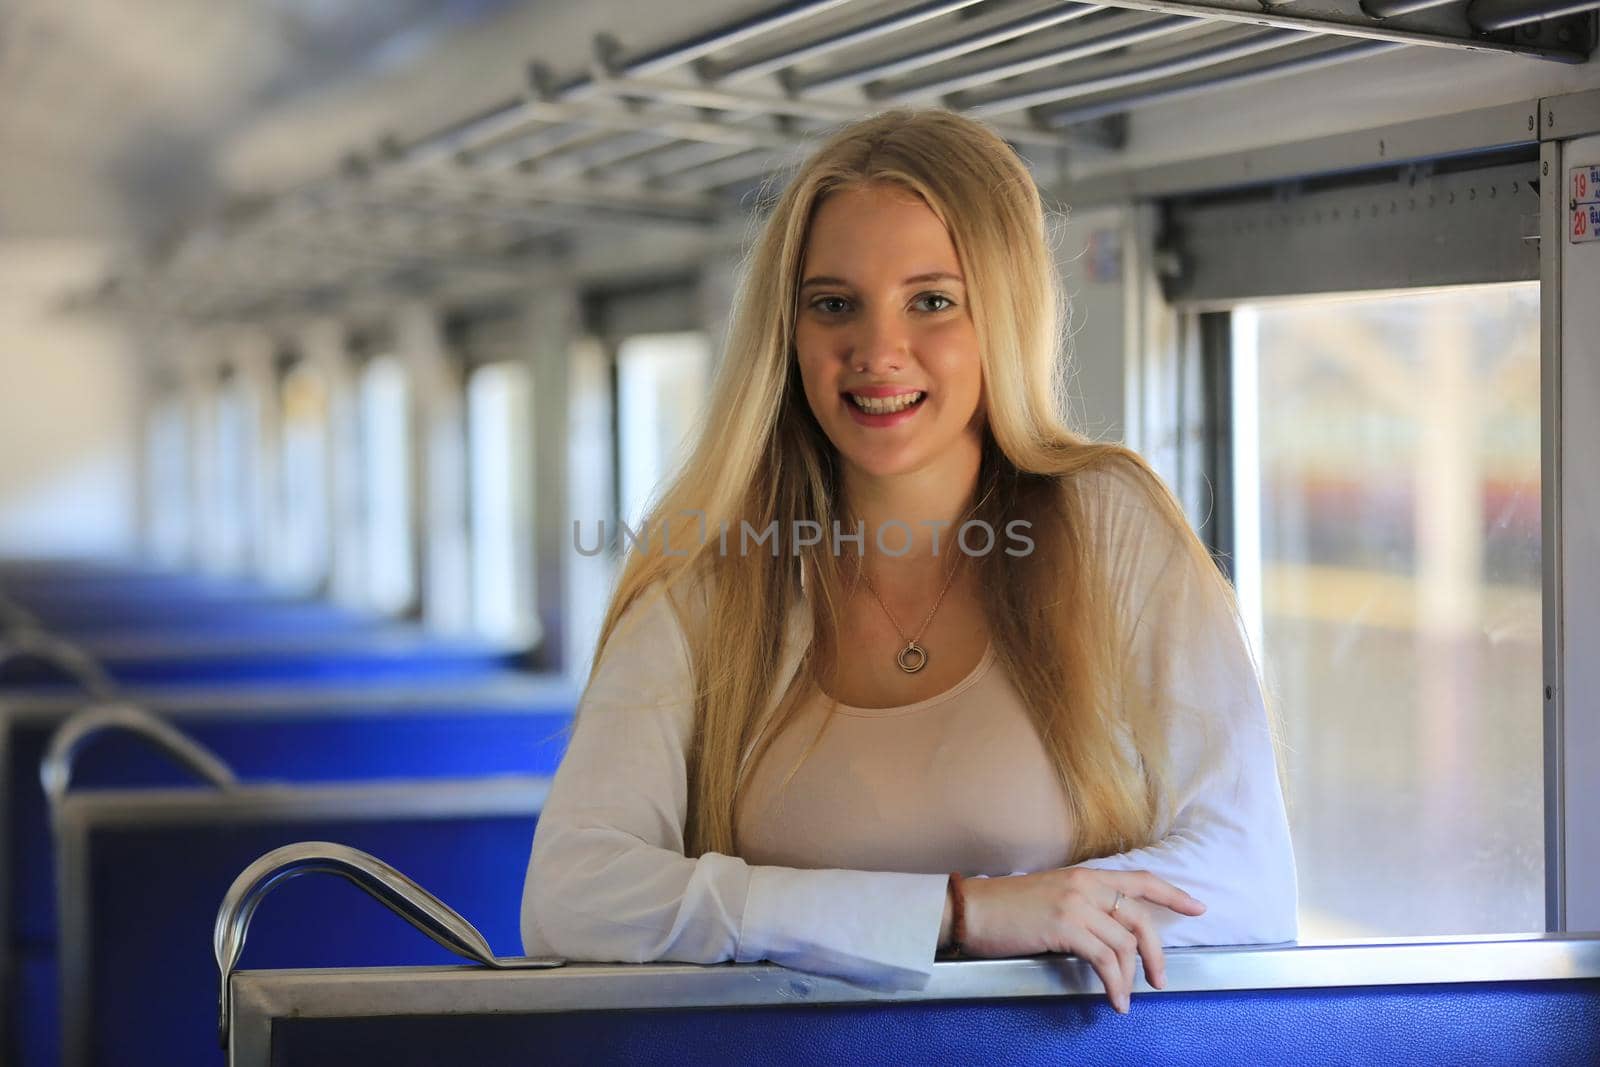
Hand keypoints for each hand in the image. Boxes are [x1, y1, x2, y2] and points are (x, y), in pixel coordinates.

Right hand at [956, 868, 1205, 1013]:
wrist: (971, 909)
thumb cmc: (1005, 907)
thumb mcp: (1052, 896)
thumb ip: (1083, 906)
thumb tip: (1109, 935)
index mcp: (1085, 875)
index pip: (1141, 879)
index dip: (1173, 894)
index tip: (1198, 907)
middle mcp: (1085, 885)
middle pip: (1140, 918)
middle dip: (1156, 954)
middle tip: (1159, 980)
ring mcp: (1076, 904)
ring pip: (1124, 944)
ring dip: (1130, 978)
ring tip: (1124, 998)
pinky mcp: (1064, 927)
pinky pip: (1104, 959)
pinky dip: (1114, 983)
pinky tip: (1112, 999)